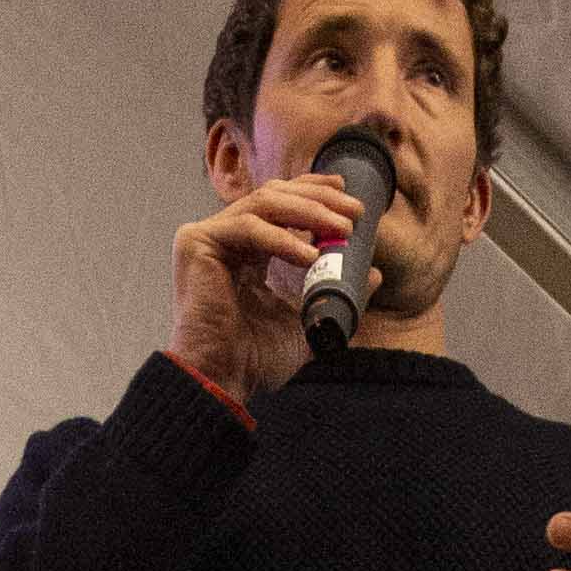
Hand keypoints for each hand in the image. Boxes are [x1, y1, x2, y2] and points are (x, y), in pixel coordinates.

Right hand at [168, 170, 365, 405]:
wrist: (223, 379)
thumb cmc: (256, 358)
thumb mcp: (310, 321)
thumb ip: (339, 295)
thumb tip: (375, 273)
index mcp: (247, 250)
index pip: (281, 204)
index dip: (314, 191)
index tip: (348, 192)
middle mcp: (226, 237)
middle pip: (275, 195)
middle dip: (320, 198)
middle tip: (356, 211)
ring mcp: (208, 237)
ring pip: (264, 203)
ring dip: (309, 211)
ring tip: (342, 229)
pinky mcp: (196, 242)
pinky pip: (248, 227)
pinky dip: (282, 239)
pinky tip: (310, 255)